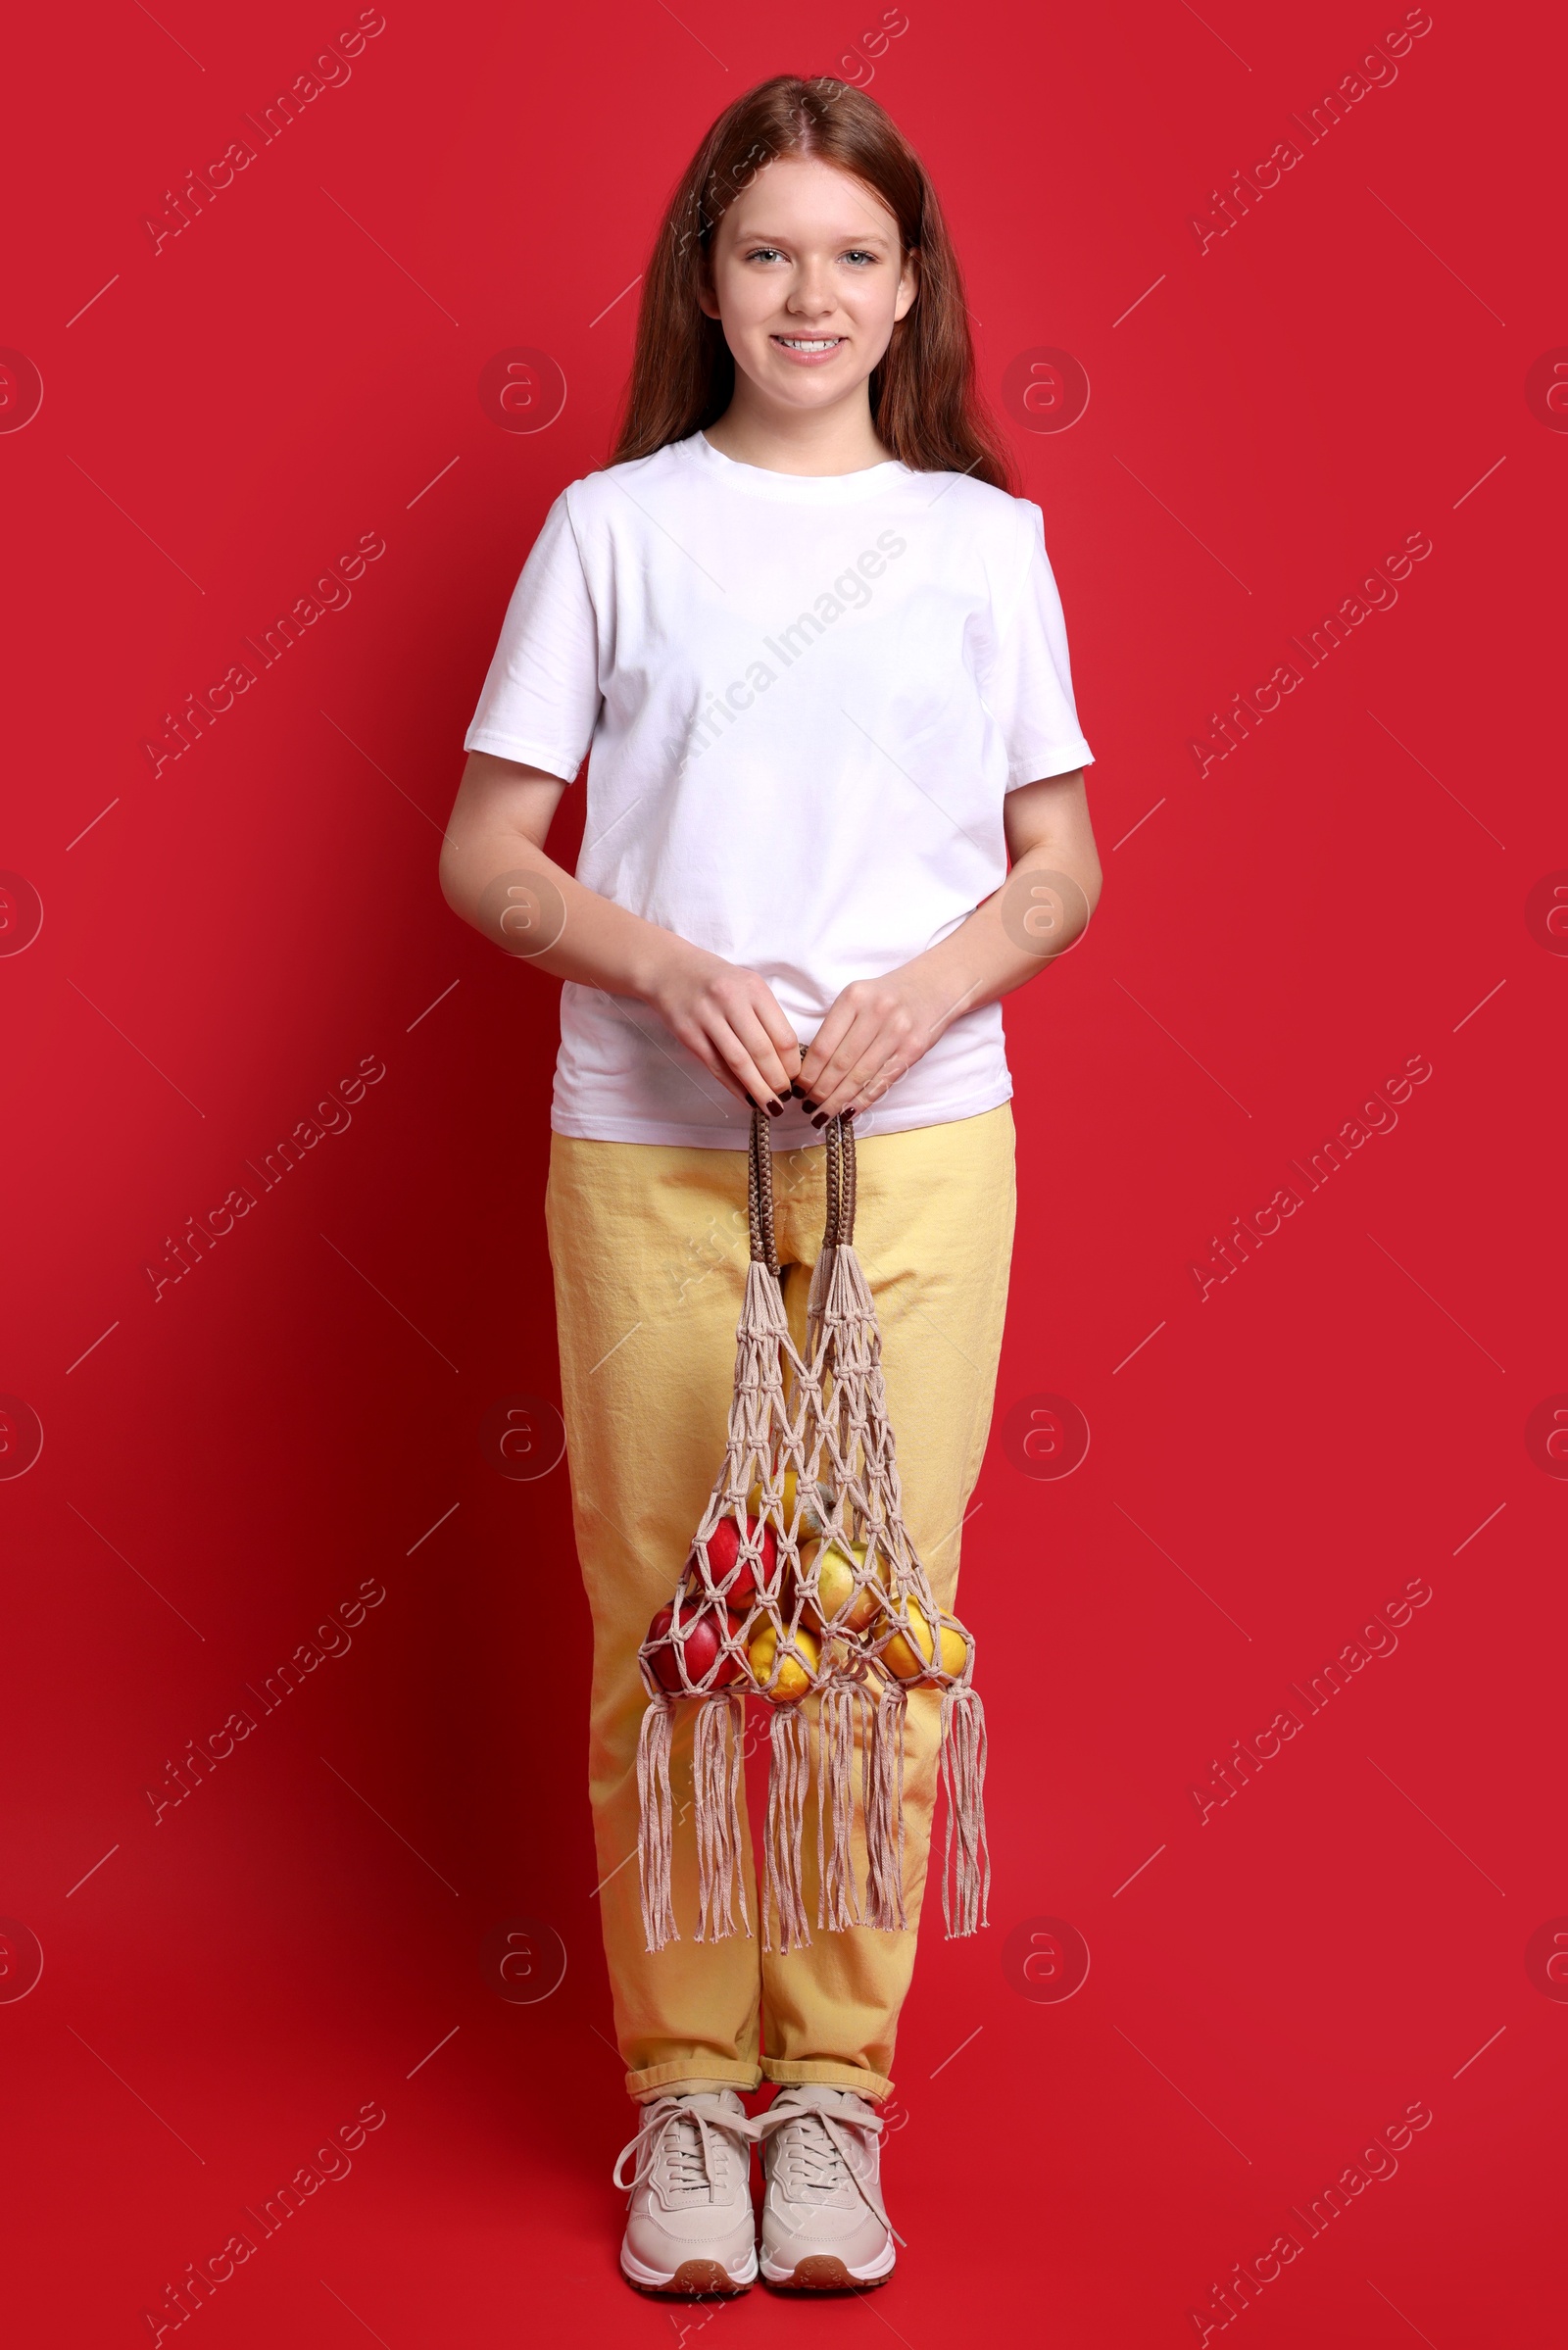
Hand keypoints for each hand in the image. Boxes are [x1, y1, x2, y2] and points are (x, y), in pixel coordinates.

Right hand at [647, 943, 799, 1111]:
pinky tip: (746, 1098)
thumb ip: (765, 1016)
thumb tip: (785, 1061)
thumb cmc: (715, 980)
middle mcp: (731, 1000)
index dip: (792, 1064)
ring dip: (757, 1089)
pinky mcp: (689, 1033)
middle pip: (762, 1051)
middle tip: (785, 1098)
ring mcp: (707, 1017)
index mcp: (754, 989)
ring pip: (739, 1062)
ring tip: (770, 1106)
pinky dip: (733, 1086)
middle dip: (777, 1081)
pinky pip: (716, 1066)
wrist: (668, 969)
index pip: (783, 1035)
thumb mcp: (746, 986)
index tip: (795, 1079)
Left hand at [796, 964, 955, 1121]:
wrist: (934, 985)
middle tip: (808, 1108)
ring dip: (838, 1100)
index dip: (808, 1073)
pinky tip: (848, 1111)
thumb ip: (837, 1027)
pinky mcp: (914, 1048)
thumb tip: (811, 1069)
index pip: (823, 1045)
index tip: (798, 1090)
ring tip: (823, 1115)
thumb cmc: (888, 997)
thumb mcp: (859, 998)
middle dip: (820, 1092)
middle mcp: (876, 1012)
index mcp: (854, 997)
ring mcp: (898, 1030)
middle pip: (840, 1063)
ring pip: (860, 1076)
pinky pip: (883, 1081)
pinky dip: (864, 1100)